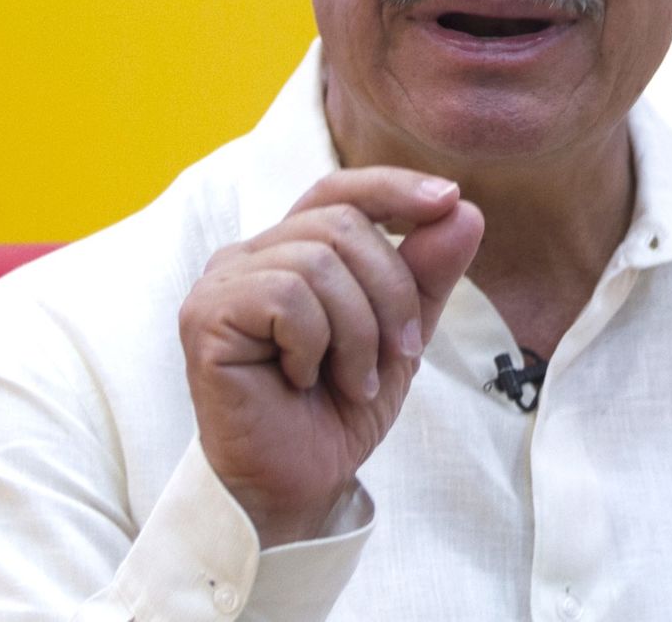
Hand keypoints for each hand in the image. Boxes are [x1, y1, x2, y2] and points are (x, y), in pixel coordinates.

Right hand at [179, 168, 482, 546]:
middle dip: (390, 290)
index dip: (393, 186)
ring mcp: (223, 281)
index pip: (341, 191)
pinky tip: (303, 380)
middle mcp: (251, 253)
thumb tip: (465, 211)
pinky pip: (286, 296)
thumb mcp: (401, 333)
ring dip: (358, 330)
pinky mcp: (206, 315)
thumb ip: (428, 273)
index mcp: (292, 249)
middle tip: (400, 353)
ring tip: (354, 380)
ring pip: (318, 261)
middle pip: (342, 224)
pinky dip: (316, 343)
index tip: (449, 199)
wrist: (298, 486)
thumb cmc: (338, 408)